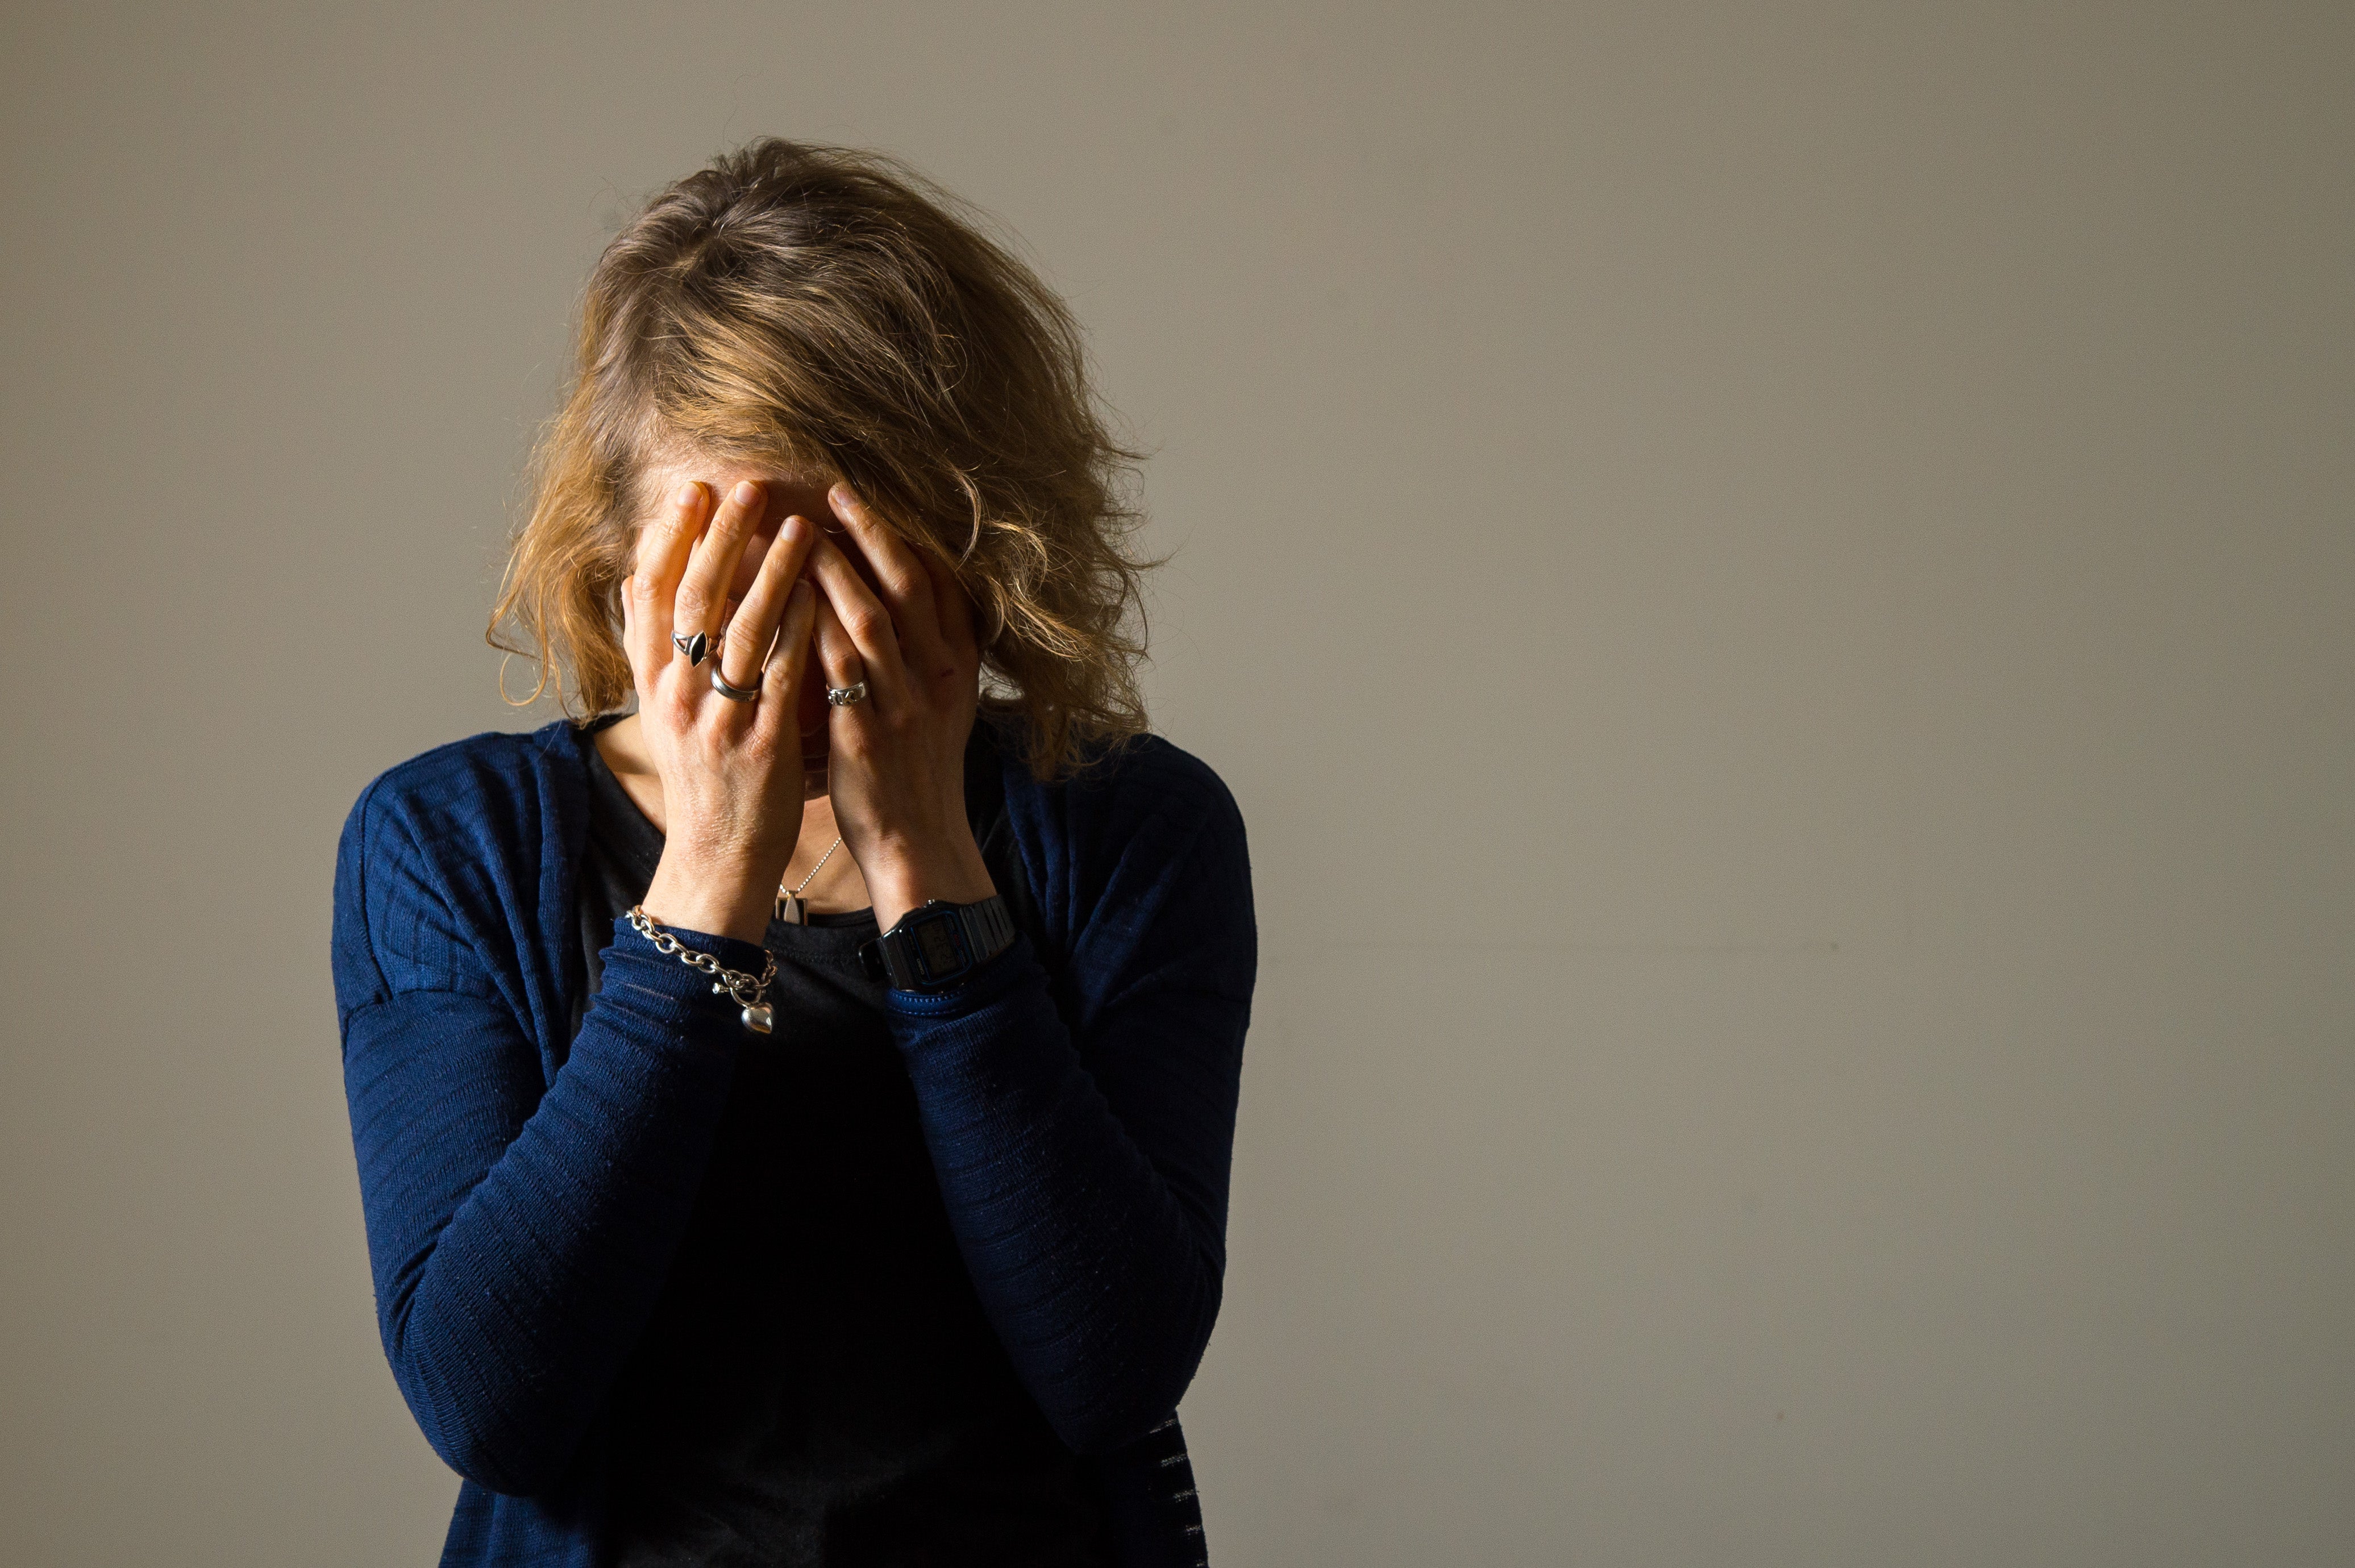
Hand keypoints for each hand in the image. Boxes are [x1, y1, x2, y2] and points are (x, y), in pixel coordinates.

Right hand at [621, 479, 823, 941]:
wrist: (716, 857)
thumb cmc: (702, 777)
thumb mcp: (663, 712)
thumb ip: (653, 650)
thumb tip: (635, 582)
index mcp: (651, 685)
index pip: (648, 596)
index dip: (668, 539)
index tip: (690, 493)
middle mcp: (676, 697)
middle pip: (693, 601)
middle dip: (720, 538)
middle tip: (746, 486)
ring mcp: (717, 722)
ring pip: (741, 631)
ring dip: (771, 573)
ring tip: (799, 526)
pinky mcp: (761, 747)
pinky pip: (782, 677)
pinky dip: (800, 631)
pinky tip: (821, 594)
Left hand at [806, 482, 995, 931]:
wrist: (919, 844)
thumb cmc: (916, 773)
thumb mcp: (940, 709)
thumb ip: (928, 657)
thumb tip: (907, 604)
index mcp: (958, 668)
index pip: (942, 584)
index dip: (906, 537)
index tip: (870, 504)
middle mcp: (937, 678)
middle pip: (908, 586)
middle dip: (871, 533)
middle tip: (832, 492)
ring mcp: (904, 706)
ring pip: (871, 619)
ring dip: (833, 570)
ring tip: (795, 532)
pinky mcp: (867, 735)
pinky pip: (835, 668)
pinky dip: (809, 626)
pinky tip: (778, 599)